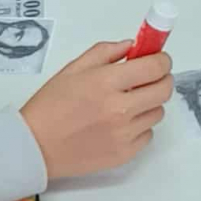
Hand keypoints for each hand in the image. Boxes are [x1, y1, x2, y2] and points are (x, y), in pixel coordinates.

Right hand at [21, 42, 171, 178]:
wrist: (35, 146)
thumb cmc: (51, 105)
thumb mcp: (73, 68)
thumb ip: (106, 52)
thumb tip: (133, 46)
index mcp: (107, 82)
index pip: (155, 66)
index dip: (162, 60)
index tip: (158, 59)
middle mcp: (121, 108)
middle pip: (164, 90)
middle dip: (161, 79)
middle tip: (148, 79)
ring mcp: (125, 134)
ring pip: (158, 112)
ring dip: (149, 104)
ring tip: (127, 104)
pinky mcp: (125, 154)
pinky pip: (147, 134)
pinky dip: (139, 127)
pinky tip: (120, 124)